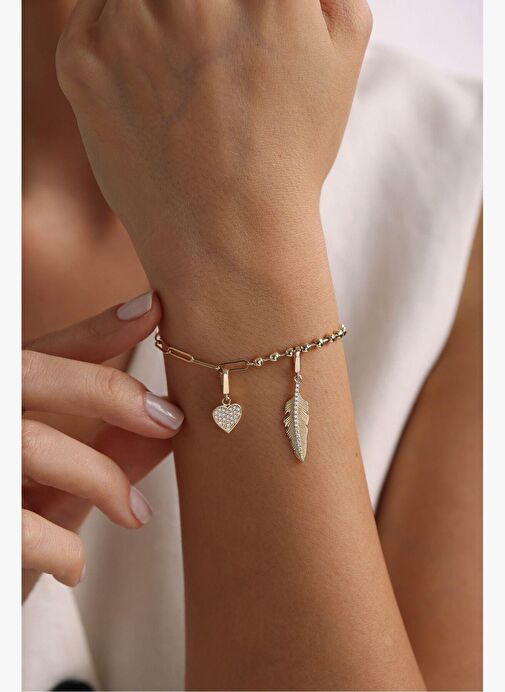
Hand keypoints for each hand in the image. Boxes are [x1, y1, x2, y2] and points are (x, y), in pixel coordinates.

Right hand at [22, 292, 183, 599]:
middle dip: (107, 390)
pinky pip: (21, 526)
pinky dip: (62, 549)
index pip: (46, 350)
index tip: (155, 310)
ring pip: (31, 443)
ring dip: (101, 479)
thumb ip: (107, 456)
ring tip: (136, 514)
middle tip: (170, 420)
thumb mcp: (60, 488)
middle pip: (29, 373)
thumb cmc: (19, 524)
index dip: (99, 328)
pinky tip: (75, 565)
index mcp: (5, 398)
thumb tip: (169, 428)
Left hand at [56, 0, 371, 254]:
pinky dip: (120, 31)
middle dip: (199, 4)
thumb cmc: (290, 151)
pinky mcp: (82, 60)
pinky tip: (151, 81)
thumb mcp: (344, 48)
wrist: (229, 236)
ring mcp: (129, 28)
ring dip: (158, 8)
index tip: (235, 16)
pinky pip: (96, 12)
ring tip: (183, 64)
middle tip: (207, 42)